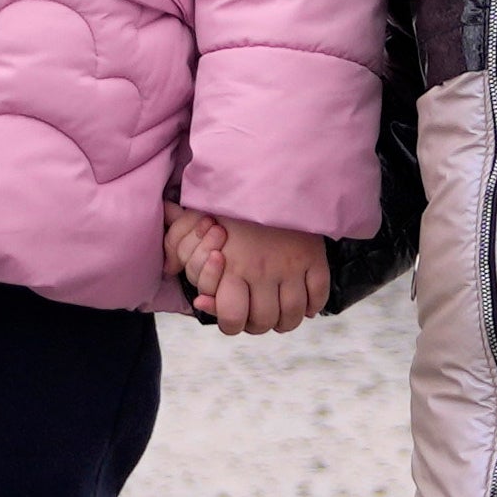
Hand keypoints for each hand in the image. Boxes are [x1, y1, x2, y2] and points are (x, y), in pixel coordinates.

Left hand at [172, 209, 333, 333]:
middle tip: (258, 314)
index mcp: (232, 267)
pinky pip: (318, 295)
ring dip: (286, 319)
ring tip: (281, 312)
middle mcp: (261, 272)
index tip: (234, 315)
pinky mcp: (314, 258)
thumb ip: (179, 248)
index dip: (231, 324)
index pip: (232, 319)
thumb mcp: (196, 223)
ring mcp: (291, 267)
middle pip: (264, 322)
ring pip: (292, 315)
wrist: (270, 173)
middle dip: (259, 324)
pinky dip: (313, 304)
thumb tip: (178, 281)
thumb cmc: (230, 198)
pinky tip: (304, 301)